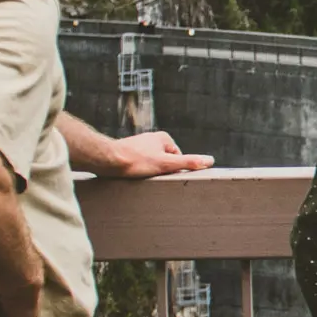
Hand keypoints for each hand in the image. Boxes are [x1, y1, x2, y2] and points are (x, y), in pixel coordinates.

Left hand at [86, 129, 214, 179]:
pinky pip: (138, 166)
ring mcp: (139, 146)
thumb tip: (210, 161)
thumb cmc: (135, 161)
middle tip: (151, 178)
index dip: (173, 170)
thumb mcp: (166, 164)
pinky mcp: (127, 153)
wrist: (106, 160)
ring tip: (139, 177)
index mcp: (163, 138)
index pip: (178, 159)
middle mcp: (151, 139)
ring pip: (151, 164)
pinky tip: (130, 177)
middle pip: (164, 162)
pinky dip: (136, 172)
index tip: (163, 175)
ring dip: (147, 173)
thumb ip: (188, 163)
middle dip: (160, 171)